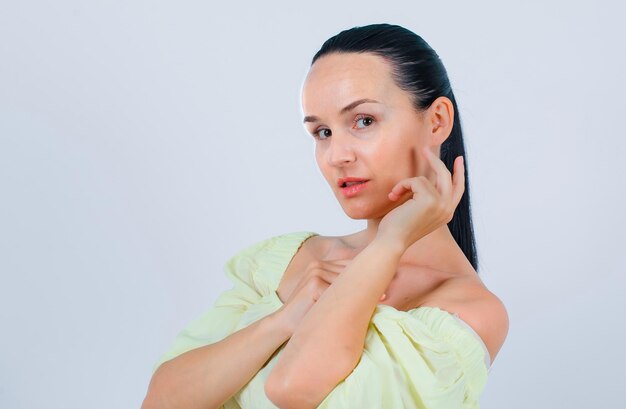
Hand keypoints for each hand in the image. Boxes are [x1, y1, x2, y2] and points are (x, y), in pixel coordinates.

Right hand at [275, 258, 389, 333]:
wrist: (284, 324)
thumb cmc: (307, 313)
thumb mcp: (324, 296)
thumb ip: (339, 287)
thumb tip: (369, 288)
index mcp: (320, 264)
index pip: (350, 265)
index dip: (368, 274)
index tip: (387, 283)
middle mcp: (318, 265)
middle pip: (352, 271)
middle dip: (371, 281)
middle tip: (389, 293)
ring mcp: (315, 273)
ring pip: (349, 282)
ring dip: (367, 291)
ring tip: (385, 299)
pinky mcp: (314, 285)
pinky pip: (340, 293)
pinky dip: (355, 301)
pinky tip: (369, 307)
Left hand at [377, 146, 464, 249]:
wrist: (391, 241)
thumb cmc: (398, 228)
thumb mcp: (417, 212)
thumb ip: (426, 198)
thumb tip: (424, 180)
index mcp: (446, 213)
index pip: (458, 190)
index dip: (458, 174)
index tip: (458, 160)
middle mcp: (447, 209)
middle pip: (447, 177)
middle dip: (436, 161)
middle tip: (425, 149)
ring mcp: (441, 204)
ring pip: (424, 179)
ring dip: (405, 184)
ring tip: (395, 196)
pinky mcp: (430, 200)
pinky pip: (415, 181)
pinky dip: (402, 186)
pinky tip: (394, 197)